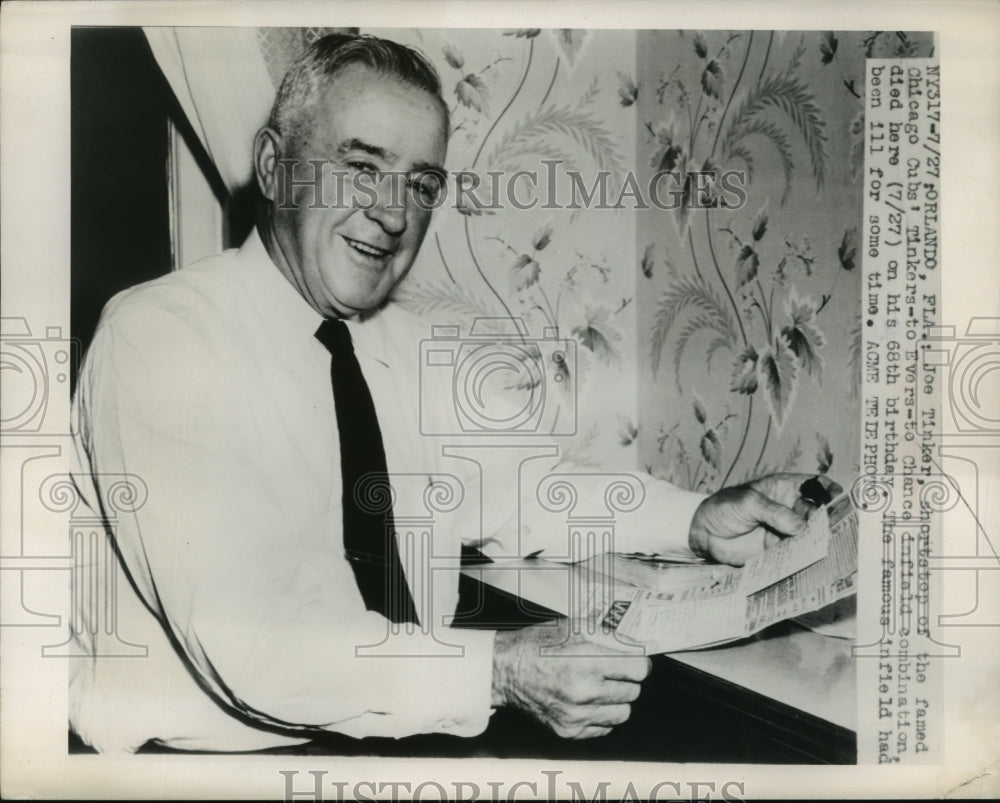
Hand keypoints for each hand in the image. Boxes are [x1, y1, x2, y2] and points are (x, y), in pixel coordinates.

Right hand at [491, 619, 650, 738]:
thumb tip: (638, 646)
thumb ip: (609, 636)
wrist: (506, 670)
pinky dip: (601, 716)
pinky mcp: (569, 730)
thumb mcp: (574, 627)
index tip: (635, 662)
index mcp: (586, 660)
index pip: (639, 670)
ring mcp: (577, 714)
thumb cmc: (537, 645)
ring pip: (623, 713)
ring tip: (600, 687)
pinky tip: (588, 702)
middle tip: (612, 672)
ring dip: (616, 700)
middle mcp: (584, 691)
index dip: (639, 663)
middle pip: (633, 691)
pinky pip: (604, 728)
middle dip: (626, 680)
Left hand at [688, 473, 841, 566]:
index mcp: (785, 488)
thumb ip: (774, 513)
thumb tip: (801, 527)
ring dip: (819, 543)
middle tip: (833, 534)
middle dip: (828, 522)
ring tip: (826, 551)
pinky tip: (812, 564)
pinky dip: (805, 559)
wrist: (703, 532)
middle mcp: (791, 509)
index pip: (816, 485)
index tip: (840, 501)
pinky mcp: (780, 550)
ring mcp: (787, 530)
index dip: (831, 491)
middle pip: (819, 514)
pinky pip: (797, 554)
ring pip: (811, 536)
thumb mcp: (747, 503)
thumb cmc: (724, 507)